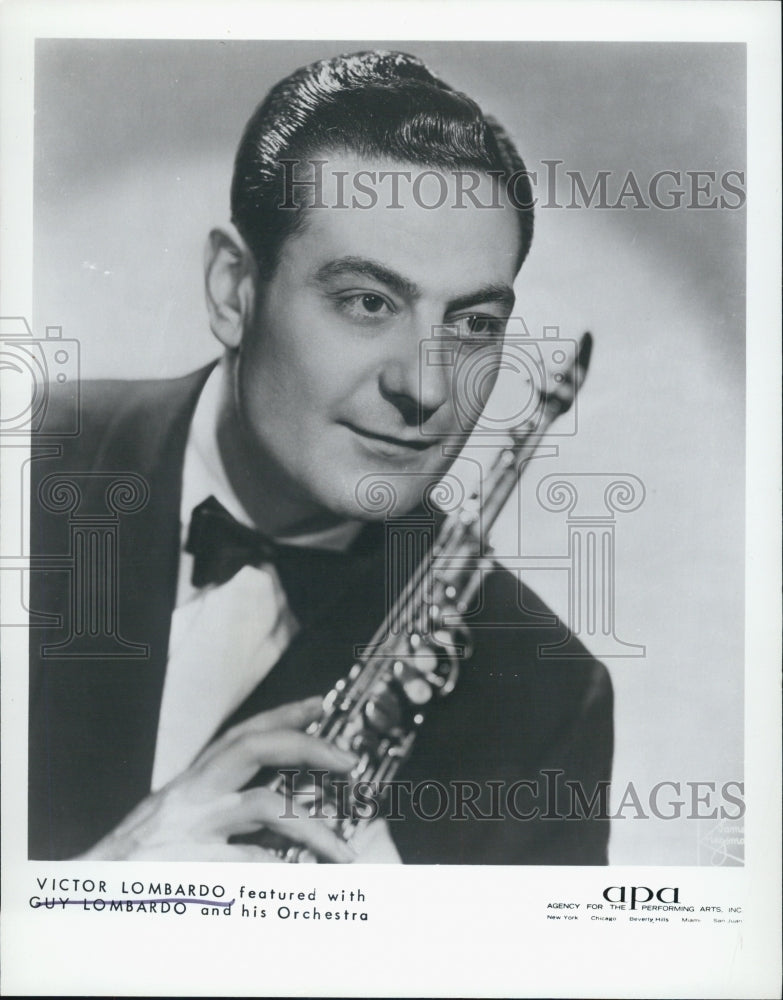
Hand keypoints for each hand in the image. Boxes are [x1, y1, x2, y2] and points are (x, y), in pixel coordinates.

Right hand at [77, 696, 357, 861]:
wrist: (94, 888)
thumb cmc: (138, 855)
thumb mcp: (180, 818)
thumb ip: (223, 806)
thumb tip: (277, 807)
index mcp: (194, 780)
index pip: (244, 733)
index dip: (284, 714)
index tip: (320, 702)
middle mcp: (195, 793)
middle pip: (256, 748)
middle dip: (306, 747)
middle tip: (349, 760)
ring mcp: (195, 825)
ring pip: (266, 806)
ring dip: (314, 829)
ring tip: (344, 851)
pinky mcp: (195, 861)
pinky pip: (252, 859)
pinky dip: (281, 867)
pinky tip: (301, 878)